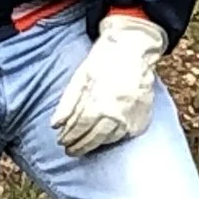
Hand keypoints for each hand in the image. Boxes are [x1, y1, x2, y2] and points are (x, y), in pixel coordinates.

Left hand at [52, 13, 169, 155]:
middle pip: (95, 136)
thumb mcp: (81, 76)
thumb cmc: (104, 60)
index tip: (61, 141)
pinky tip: (103, 139)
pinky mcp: (143, 117)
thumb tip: (55, 125)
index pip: (81, 126)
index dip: (70, 135)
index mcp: (101, 100)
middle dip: (80, 145)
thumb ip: (68, 102)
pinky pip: (125, 135)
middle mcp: (118, 111)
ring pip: (110, 139)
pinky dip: (113, 138)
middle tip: (69, 150)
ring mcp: (133, 116)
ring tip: (83, 147)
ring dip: (95, 144)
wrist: (134, 49)